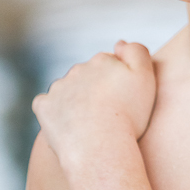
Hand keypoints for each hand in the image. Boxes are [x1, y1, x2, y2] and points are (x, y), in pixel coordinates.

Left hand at [32, 41, 156, 160]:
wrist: (101, 146)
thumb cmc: (129, 115)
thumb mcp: (145, 76)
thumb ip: (137, 51)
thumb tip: (119, 43)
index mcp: (102, 60)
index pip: (109, 65)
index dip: (117, 81)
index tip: (123, 100)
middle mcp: (78, 68)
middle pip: (87, 76)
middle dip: (94, 88)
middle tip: (107, 113)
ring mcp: (59, 87)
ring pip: (67, 89)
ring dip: (75, 100)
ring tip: (88, 123)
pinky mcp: (44, 106)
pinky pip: (46, 105)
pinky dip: (54, 112)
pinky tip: (65, 125)